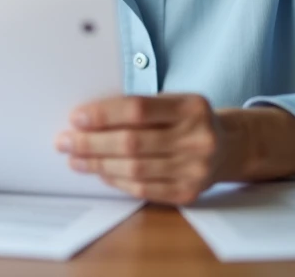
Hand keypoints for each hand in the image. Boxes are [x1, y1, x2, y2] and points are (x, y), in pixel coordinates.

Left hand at [55, 94, 228, 205]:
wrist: (229, 147)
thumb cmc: (189, 120)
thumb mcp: (173, 102)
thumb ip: (139, 108)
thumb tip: (87, 120)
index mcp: (192, 107)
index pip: (139, 109)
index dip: (104, 114)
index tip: (76, 117)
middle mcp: (198, 138)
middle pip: (133, 143)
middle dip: (92, 143)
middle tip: (64, 141)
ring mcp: (196, 169)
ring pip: (135, 169)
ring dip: (98, 164)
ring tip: (75, 158)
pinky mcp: (189, 192)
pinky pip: (144, 189)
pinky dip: (117, 181)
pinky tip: (100, 173)